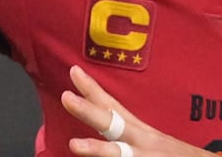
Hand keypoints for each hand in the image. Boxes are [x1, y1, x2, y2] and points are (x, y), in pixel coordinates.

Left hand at [62, 65, 213, 156]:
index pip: (114, 107)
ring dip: (98, 149)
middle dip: (89, 110)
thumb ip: (133, 139)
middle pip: (115, 122)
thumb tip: (109, 135)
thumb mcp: (156, 144)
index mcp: (141, 133)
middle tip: (65, 96)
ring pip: (121, 153)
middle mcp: (145, 141)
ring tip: (74, 144)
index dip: (93, 90)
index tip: (74, 72)